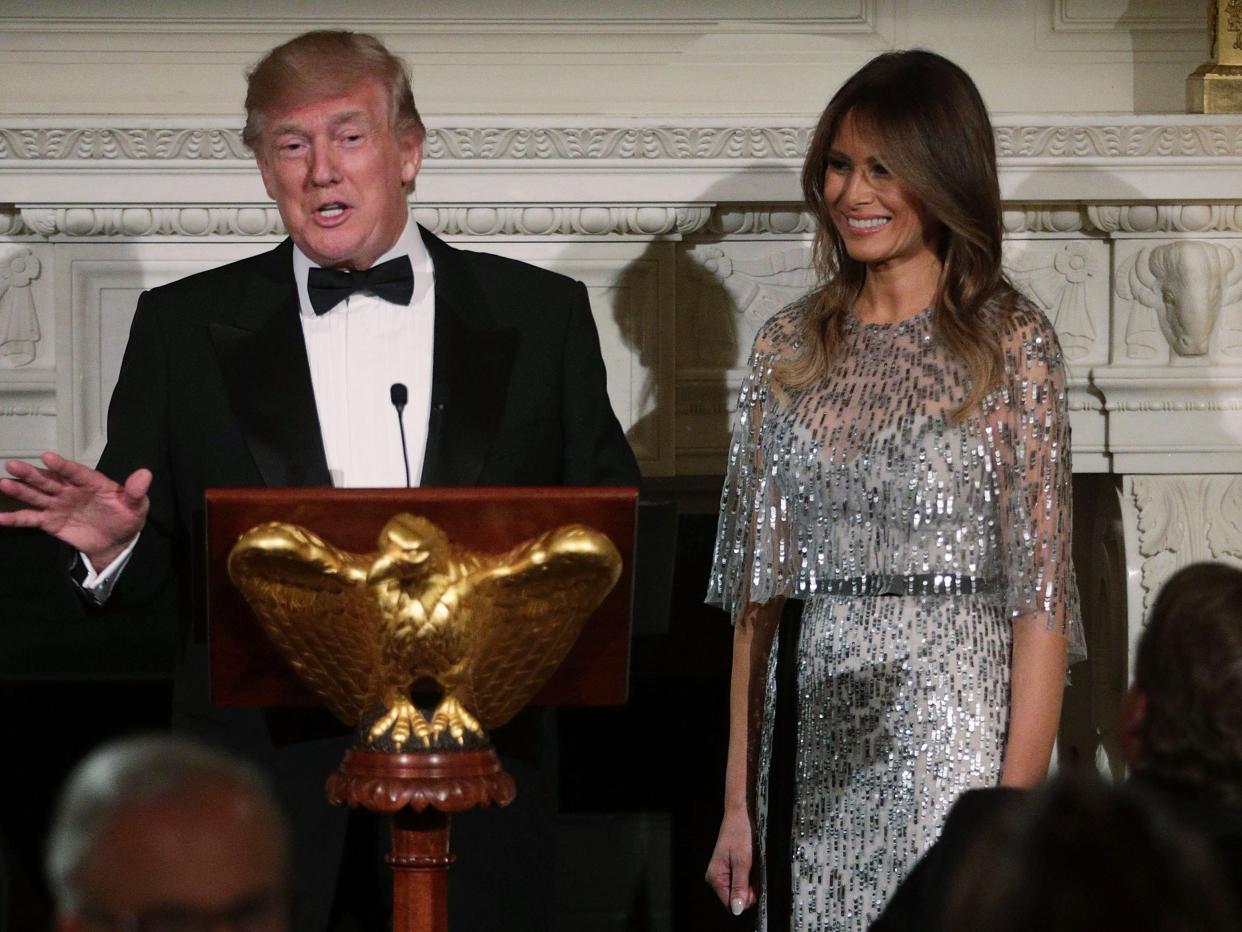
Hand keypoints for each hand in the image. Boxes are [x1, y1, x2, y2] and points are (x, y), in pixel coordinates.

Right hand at [0, 451, 149, 568]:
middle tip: (13, 464)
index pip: (76, 472)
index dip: (63, 466)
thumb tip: (146, 474)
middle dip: (32, 473)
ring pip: (37, 495)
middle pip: (50, 480)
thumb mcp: (137, 506)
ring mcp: (59, 505)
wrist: (116, 542)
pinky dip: (15, 518)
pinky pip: (31, 519)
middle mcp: (71, 490)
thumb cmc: (126, 518)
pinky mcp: (51, 522)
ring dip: (19, 490)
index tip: (48, 456)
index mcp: (92, 483)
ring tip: (3, 483)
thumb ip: (137, 492)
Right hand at [705, 808, 756, 915]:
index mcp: (715, 877)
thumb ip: (740, 886)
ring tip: (754, 862)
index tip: (754, 883)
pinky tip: (754, 861)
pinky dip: (754, 873)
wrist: (742, 813)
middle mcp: (718, 877)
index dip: (746, 897)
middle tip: (755, 868)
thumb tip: (736, 909)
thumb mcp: (742, 861)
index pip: (731, 903)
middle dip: (751, 886)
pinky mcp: (734, 867)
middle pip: (738, 896)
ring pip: (744, 888)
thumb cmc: (740, 833)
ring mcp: (726, 872)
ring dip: (753, 879)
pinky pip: (746, 879)